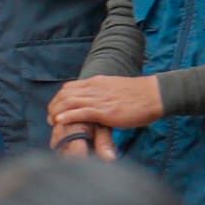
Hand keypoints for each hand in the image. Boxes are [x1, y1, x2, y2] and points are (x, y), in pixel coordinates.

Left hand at [47, 75, 162, 147]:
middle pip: (65, 94)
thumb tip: (100, 102)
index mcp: (97, 82)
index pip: (70, 87)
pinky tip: (59, 122)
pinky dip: (67, 117)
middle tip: (50, 117)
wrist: (155, 95)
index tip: (56, 108)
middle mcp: (95, 88)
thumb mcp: (116, 89)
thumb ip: (105, 93)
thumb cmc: (140, 95)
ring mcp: (99, 99)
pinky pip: (81, 112)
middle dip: (54, 105)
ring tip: (51, 121)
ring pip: (69, 102)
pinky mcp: (105, 111)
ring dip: (56, 112)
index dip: (59, 98)